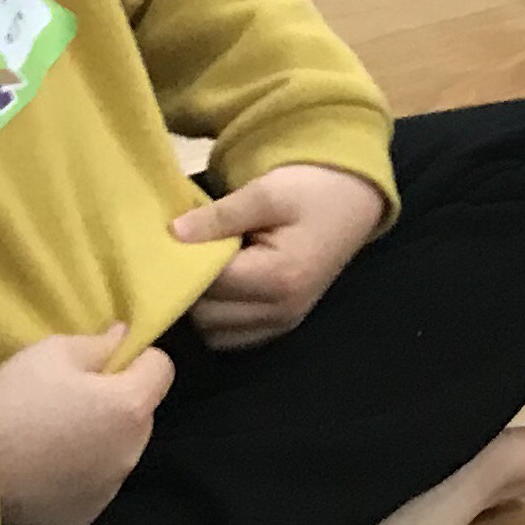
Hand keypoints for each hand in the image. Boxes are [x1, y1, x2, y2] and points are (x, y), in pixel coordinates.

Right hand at [0, 326, 170, 524]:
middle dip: (117, 403)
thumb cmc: (14, 401)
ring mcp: (109, 491)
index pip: (161, 369)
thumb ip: (97, 344)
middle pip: (140, 415)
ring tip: (53, 437)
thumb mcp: (51, 353)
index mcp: (130, 407)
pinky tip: (43, 469)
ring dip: (100, 442)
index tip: (105, 362)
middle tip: (73, 399)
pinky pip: (92, 487)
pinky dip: (78, 476)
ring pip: (118, 453)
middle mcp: (131, 453)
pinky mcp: (84, 518)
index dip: (137, 359)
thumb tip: (123, 337)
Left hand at [172, 162, 386, 348]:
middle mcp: (281, 310)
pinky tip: (221, 286)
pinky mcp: (284, 323)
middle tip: (185, 254)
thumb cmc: (312, 188)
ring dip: (202, 306)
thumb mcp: (265, 192)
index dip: (184, 265)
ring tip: (204, 269)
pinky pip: (234, 336)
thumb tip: (173, 233)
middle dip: (190, 287)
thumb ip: (219, 216)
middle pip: (208, 316)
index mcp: (278, 278)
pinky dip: (219, 317)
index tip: (170, 242)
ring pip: (216, 334)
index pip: (209, 285)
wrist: (354, 197)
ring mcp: (285, 322)